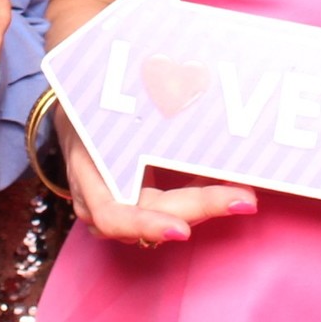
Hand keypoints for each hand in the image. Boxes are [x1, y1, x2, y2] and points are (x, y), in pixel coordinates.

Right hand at [58, 114, 255, 245]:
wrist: (75, 118)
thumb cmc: (90, 108)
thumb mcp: (106, 106)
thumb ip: (144, 110)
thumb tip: (184, 91)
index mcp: (86, 176)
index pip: (113, 216)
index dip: (146, 225)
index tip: (181, 230)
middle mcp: (101, 204)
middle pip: (153, 216)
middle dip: (201, 208)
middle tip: (245, 200)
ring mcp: (120, 211)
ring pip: (166, 217)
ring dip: (206, 206)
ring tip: (243, 193)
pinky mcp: (139, 207)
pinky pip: (171, 208)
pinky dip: (199, 197)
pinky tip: (227, 186)